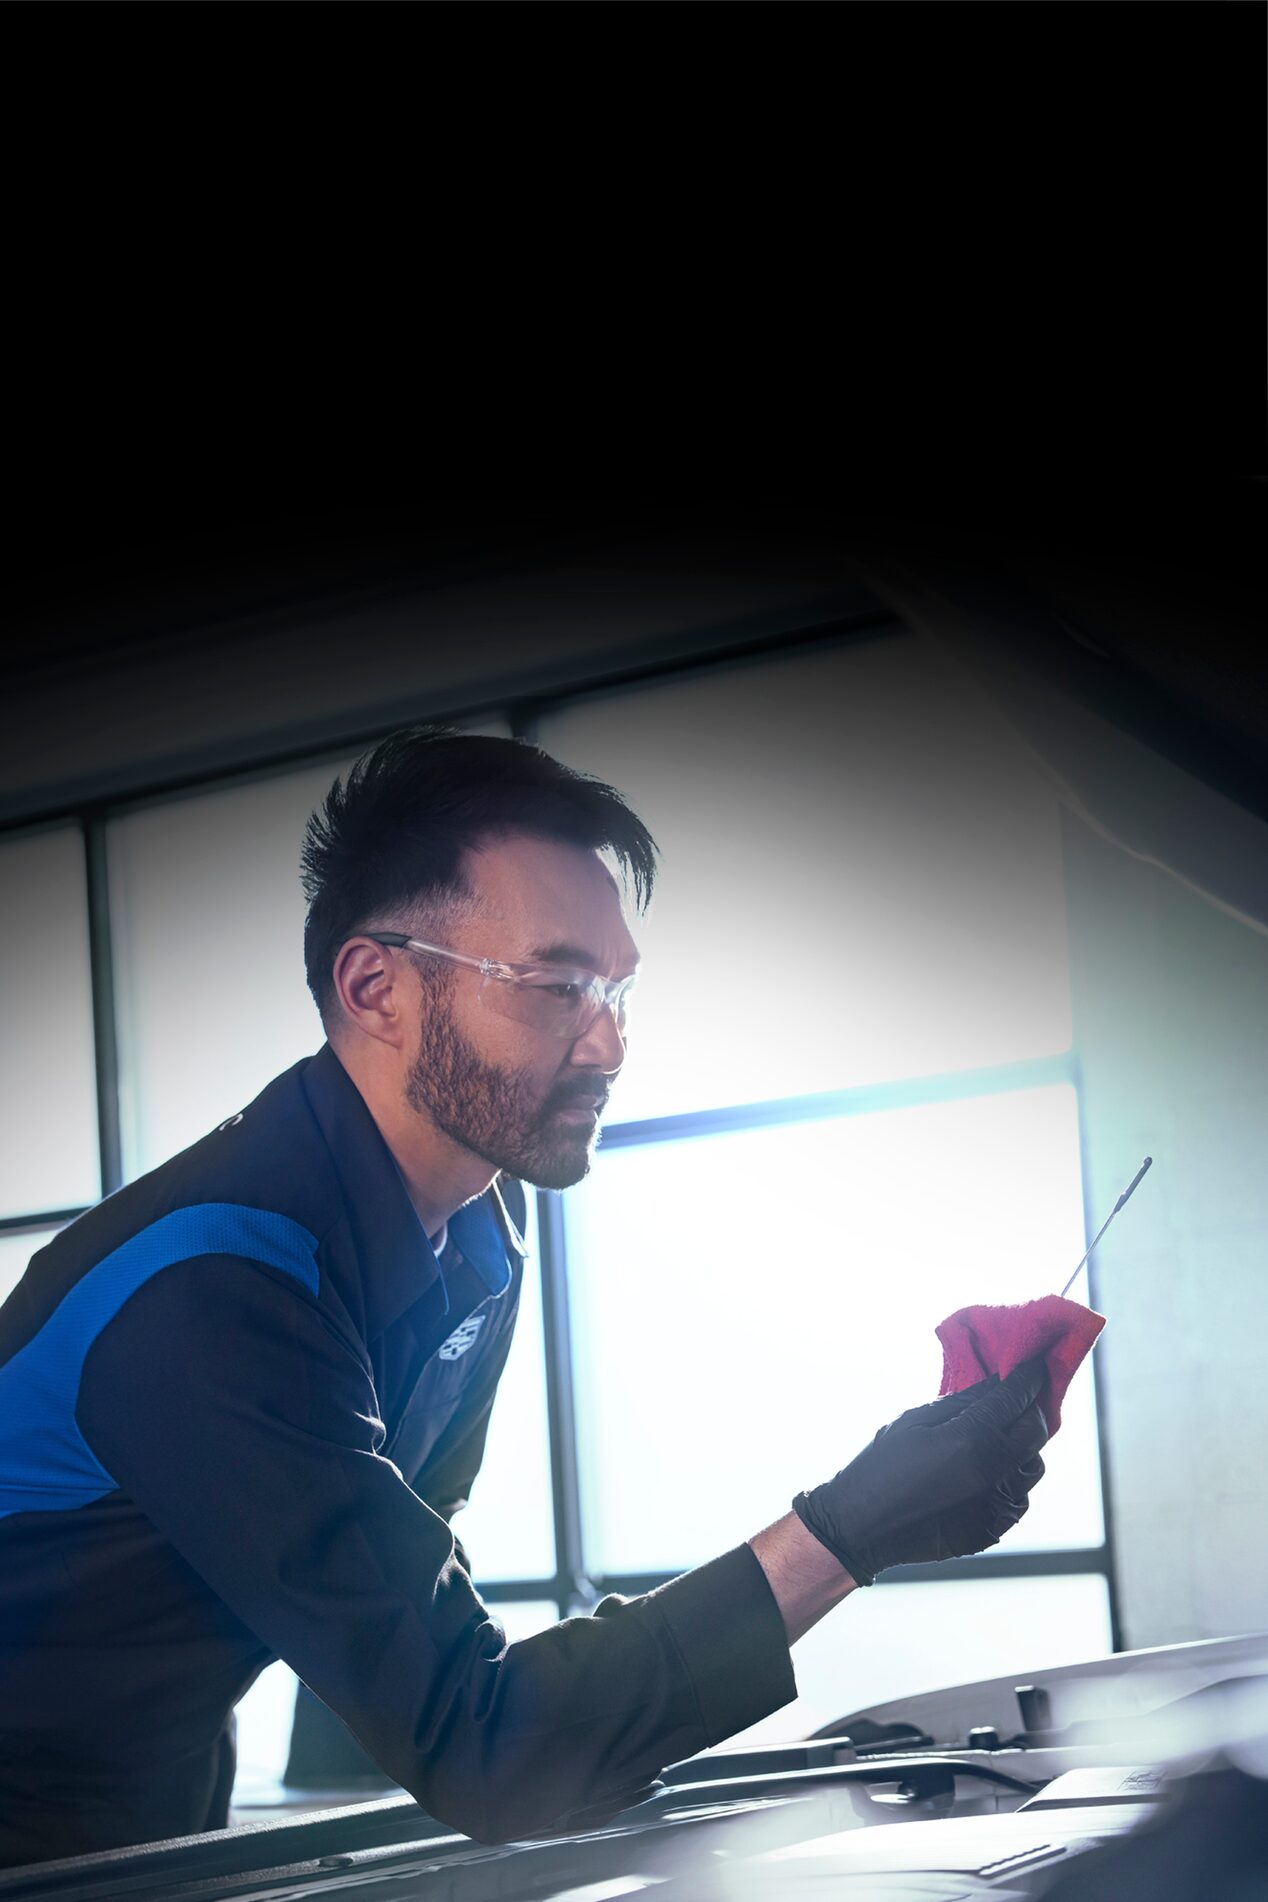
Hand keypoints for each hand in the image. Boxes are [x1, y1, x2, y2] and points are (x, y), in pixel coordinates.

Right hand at [791, 1360, 1048, 1584]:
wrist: (863, 1525)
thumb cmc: (881, 1465)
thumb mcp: (915, 1419)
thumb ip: (962, 1402)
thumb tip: (996, 1384)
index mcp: (972, 1437)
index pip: (1015, 1398)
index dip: (1027, 1378)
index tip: (1032, 1367)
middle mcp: (993, 1472)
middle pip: (1035, 1430)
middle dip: (1030, 1409)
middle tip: (1017, 1400)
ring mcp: (996, 1505)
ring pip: (1032, 1466)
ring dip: (1022, 1448)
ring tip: (996, 1440)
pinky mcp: (993, 1529)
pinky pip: (1018, 1498)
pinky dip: (1009, 1481)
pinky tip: (984, 1476)